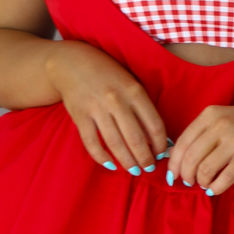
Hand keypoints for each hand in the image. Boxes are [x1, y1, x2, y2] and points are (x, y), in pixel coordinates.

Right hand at [47, 41, 168, 173]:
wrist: (71, 63)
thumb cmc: (107, 74)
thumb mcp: (129, 83)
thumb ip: (142, 106)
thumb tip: (156, 138)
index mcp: (134, 91)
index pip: (154, 124)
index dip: (161, 144)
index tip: (162, 154)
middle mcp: (116, 100)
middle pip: (136, 138)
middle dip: (145, 158)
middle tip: (149, 168)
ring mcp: (96, 109)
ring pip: (115, 143)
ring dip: (127, 161)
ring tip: (134, 170)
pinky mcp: (80, 116)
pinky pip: (92, 143)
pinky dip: (102, 157)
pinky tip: (111, 164)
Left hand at [166, 101, 233, 196]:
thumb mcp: (224, 121)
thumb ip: (203, 136)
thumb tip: (177, 159)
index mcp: (210, 115)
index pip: (182, 142)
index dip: (174, 163)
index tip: (172, 175)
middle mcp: (220, 125)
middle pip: (190, 158)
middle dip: (186, 175)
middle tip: (189, 182)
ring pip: (205, 169)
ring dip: (201, 182)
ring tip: (205, 184)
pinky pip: (224, 178)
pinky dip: (216, 187)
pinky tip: (215, 189)